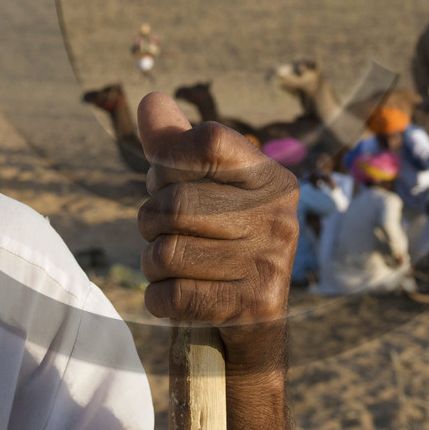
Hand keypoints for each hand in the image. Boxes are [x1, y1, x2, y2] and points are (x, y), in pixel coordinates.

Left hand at [136, 92, 297, 369]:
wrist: (248, 331)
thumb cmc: (215, 246)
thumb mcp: (199, 193)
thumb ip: (173, 148)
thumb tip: (149, 98)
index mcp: (270, 178)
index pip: (205, 140)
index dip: (168, 162)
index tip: (168, 183)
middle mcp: (279, 215)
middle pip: (173, 203)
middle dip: (149, 221)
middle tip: (162, 233)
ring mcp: (272, 262)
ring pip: (165, 253)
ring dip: (151, 265)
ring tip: (170, 267)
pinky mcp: (255, 306)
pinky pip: (172, 296)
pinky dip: (158, 299)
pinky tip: (175, 298)